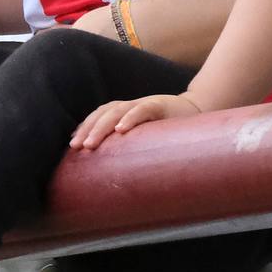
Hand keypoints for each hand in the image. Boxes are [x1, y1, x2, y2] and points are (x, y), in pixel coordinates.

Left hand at [70, 92, 202, 150]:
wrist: (198, 111)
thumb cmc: (169, 129)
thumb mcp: (147, 136)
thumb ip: (131, 145)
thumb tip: (113, 168)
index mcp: (126, 111)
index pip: (99, 115)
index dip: (85, 126)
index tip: (72, 144)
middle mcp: (132, 105)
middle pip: (103, 113)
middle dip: (88, 129)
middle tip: (76, 147)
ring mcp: (145, 103)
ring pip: (117, 110)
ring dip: (102, 126)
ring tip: (91, 143)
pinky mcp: (161, 105)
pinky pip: (143, 109)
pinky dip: (130, 118)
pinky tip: (121, 130)